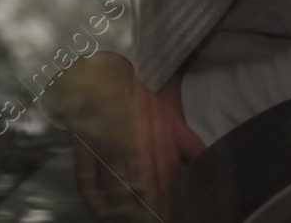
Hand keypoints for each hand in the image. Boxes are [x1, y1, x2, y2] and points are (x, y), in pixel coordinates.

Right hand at [53, 54, 203, 219]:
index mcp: (156, 139)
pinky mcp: (84, 151)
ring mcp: (105, 149)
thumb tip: (207, 162)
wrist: (105, 80)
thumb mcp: (170, 119)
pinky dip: (93, 197)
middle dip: (150, 206)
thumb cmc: (140, 103)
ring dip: (126, 206)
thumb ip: (189, 144)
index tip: (175, 209)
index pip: (165, 178)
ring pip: (117, 186)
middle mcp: (131, 147)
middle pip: (142, 186)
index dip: (170, 197)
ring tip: (134, 217)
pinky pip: (86, 178)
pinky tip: (101, 213)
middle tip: (153, 217)